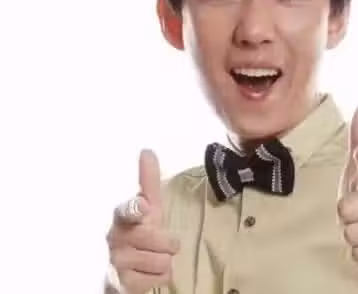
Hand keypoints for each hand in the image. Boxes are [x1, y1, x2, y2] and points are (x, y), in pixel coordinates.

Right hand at [106, 150, 178, 293]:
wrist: (125, 269)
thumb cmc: (140, 231)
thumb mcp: (148, 207)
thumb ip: (148, 182)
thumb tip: (147, 151)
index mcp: (122, 216)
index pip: (127, 210)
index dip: (136, 209)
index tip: (143, 207)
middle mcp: (115, 238)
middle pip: (156, 239)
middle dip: (167, 243)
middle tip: (162, 244)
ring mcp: (115, 262)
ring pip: (161, 261)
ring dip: (165, 261)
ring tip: (154, 258)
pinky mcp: (121, 284)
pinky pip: (158, 279)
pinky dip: (160, 277)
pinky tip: (148, 273)